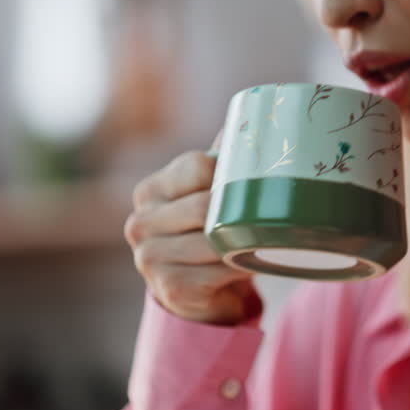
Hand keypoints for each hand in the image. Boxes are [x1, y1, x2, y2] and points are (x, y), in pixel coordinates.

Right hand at [124, 142, 256, 324]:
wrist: (199, 297)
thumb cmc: (208, 234)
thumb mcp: (208, 194)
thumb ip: (223, 159)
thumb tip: (251, 113)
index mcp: (151, 191)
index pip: (198, 166)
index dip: (230, 175)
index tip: (251, 185)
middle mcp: (140, 223)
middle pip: (205, 205)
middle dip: (239, 212)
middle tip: (269, 215)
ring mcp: (149, 259)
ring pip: (213, 241)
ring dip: (243, 242)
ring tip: (264, 240)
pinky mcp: (168, 289)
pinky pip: (217, 272)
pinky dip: (240, 268)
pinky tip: (249, 265)